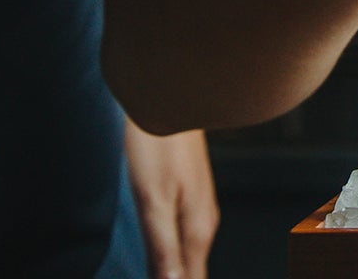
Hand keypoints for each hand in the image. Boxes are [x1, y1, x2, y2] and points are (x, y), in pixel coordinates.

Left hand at [123, 121, 218, 278]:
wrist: (174, 97)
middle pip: (194, 272)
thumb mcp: (154, 201)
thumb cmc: (159, 147)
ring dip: (176, 273)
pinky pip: (184, 239)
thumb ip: (162, 248)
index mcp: (197, 230)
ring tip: (157, 277)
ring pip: (190, 256)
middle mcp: (203, 223)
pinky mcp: (188, 197)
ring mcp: (198, 209)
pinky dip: (172, 255)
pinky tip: (161, 258)